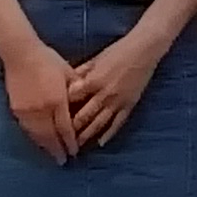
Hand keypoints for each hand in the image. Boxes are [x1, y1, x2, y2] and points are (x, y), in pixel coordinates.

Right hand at [1, 38, 81, 163]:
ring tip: (51, 154)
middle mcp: (42, 109)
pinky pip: (27, 129)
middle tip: (63, 161)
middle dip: (57, 150)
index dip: (70, 142)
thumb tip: (86, 101)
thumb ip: (78, 89)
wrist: (20, 54)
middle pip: (51, 136)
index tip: (74, 152)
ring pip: (37, 135)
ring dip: (45, 146)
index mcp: (58, 100)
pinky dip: (34, 138)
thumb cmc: (48, 60)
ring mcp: (28, 111)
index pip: (65, 128)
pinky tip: (38, 141)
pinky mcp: (16, 109)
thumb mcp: (68, 72)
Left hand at [65, 29, 160, 151]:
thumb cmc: (118, 51)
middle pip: (83, 116)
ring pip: (99, 123)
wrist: (145, 49)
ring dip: (86, 136)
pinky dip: (109, 134)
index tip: (52, 119)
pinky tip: (101, 143)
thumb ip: (80, 73)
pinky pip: (118, 123)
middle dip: (71, 130)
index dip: (61, 110)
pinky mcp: (129, 104)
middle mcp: (103, 94)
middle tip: (60, 140)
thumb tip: (65, 83)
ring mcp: (117, 101)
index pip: (72, 100)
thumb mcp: (96, 59)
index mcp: (92, 81)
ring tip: (76, 147)